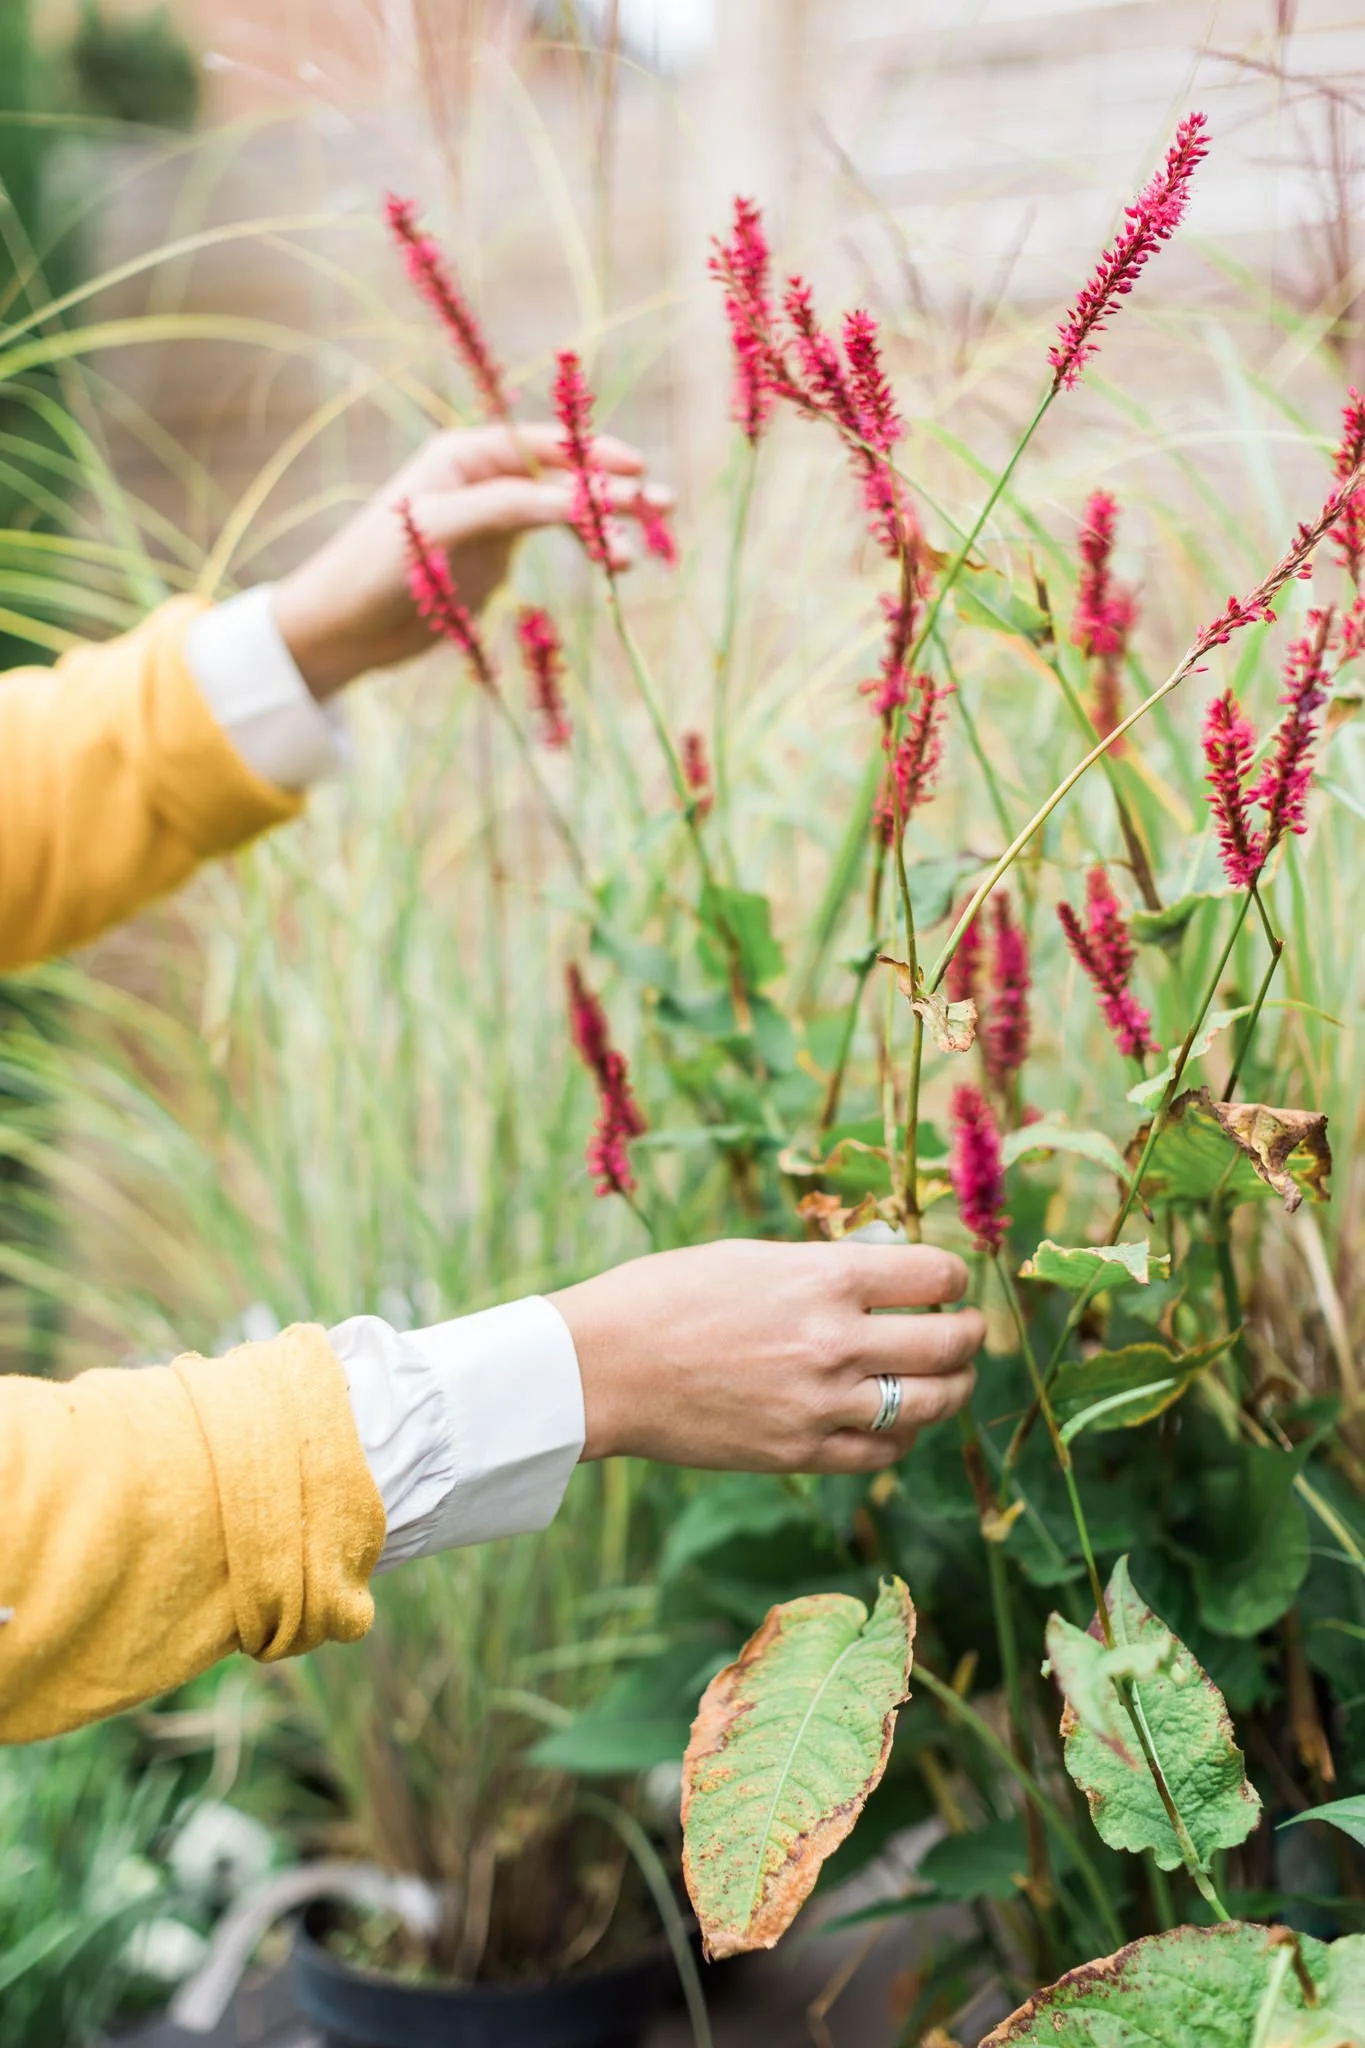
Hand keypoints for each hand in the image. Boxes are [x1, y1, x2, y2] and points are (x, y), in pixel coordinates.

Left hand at [272, 422, 669, 698]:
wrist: (347, 625)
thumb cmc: (378, 567)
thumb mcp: (442, 530)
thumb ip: (508, 509)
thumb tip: (575, 502)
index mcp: (466, 453)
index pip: (543, 445)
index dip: (594, 455)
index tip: (639, 469)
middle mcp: (484, 476)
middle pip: (563, 474)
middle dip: (612, 490)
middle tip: (662, 508)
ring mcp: (494, 514)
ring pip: (565, 509)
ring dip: (604, 527)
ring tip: (638, 555)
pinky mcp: (497, 553)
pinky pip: (554, 539)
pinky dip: (585, 548)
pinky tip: (614, 565)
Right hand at [549, 1239, 982, 1474]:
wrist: (603, 1366)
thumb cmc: (665, 1295)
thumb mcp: (752, 1256)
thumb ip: (824, 1269)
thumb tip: (884, 1275)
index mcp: (824, 1278)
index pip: (934, 1275)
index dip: (953, 1275)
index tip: (949, 1280)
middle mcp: (835, 1341)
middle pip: (949, 1342)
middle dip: (970, 1332)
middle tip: (967, 1329)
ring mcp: (821, 1404)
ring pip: (932, 1403)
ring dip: (953, 1387)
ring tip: (948, 1377)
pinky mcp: (800, 1452)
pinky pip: (885, 1452)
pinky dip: (904, 1435)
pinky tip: (898, 1420)